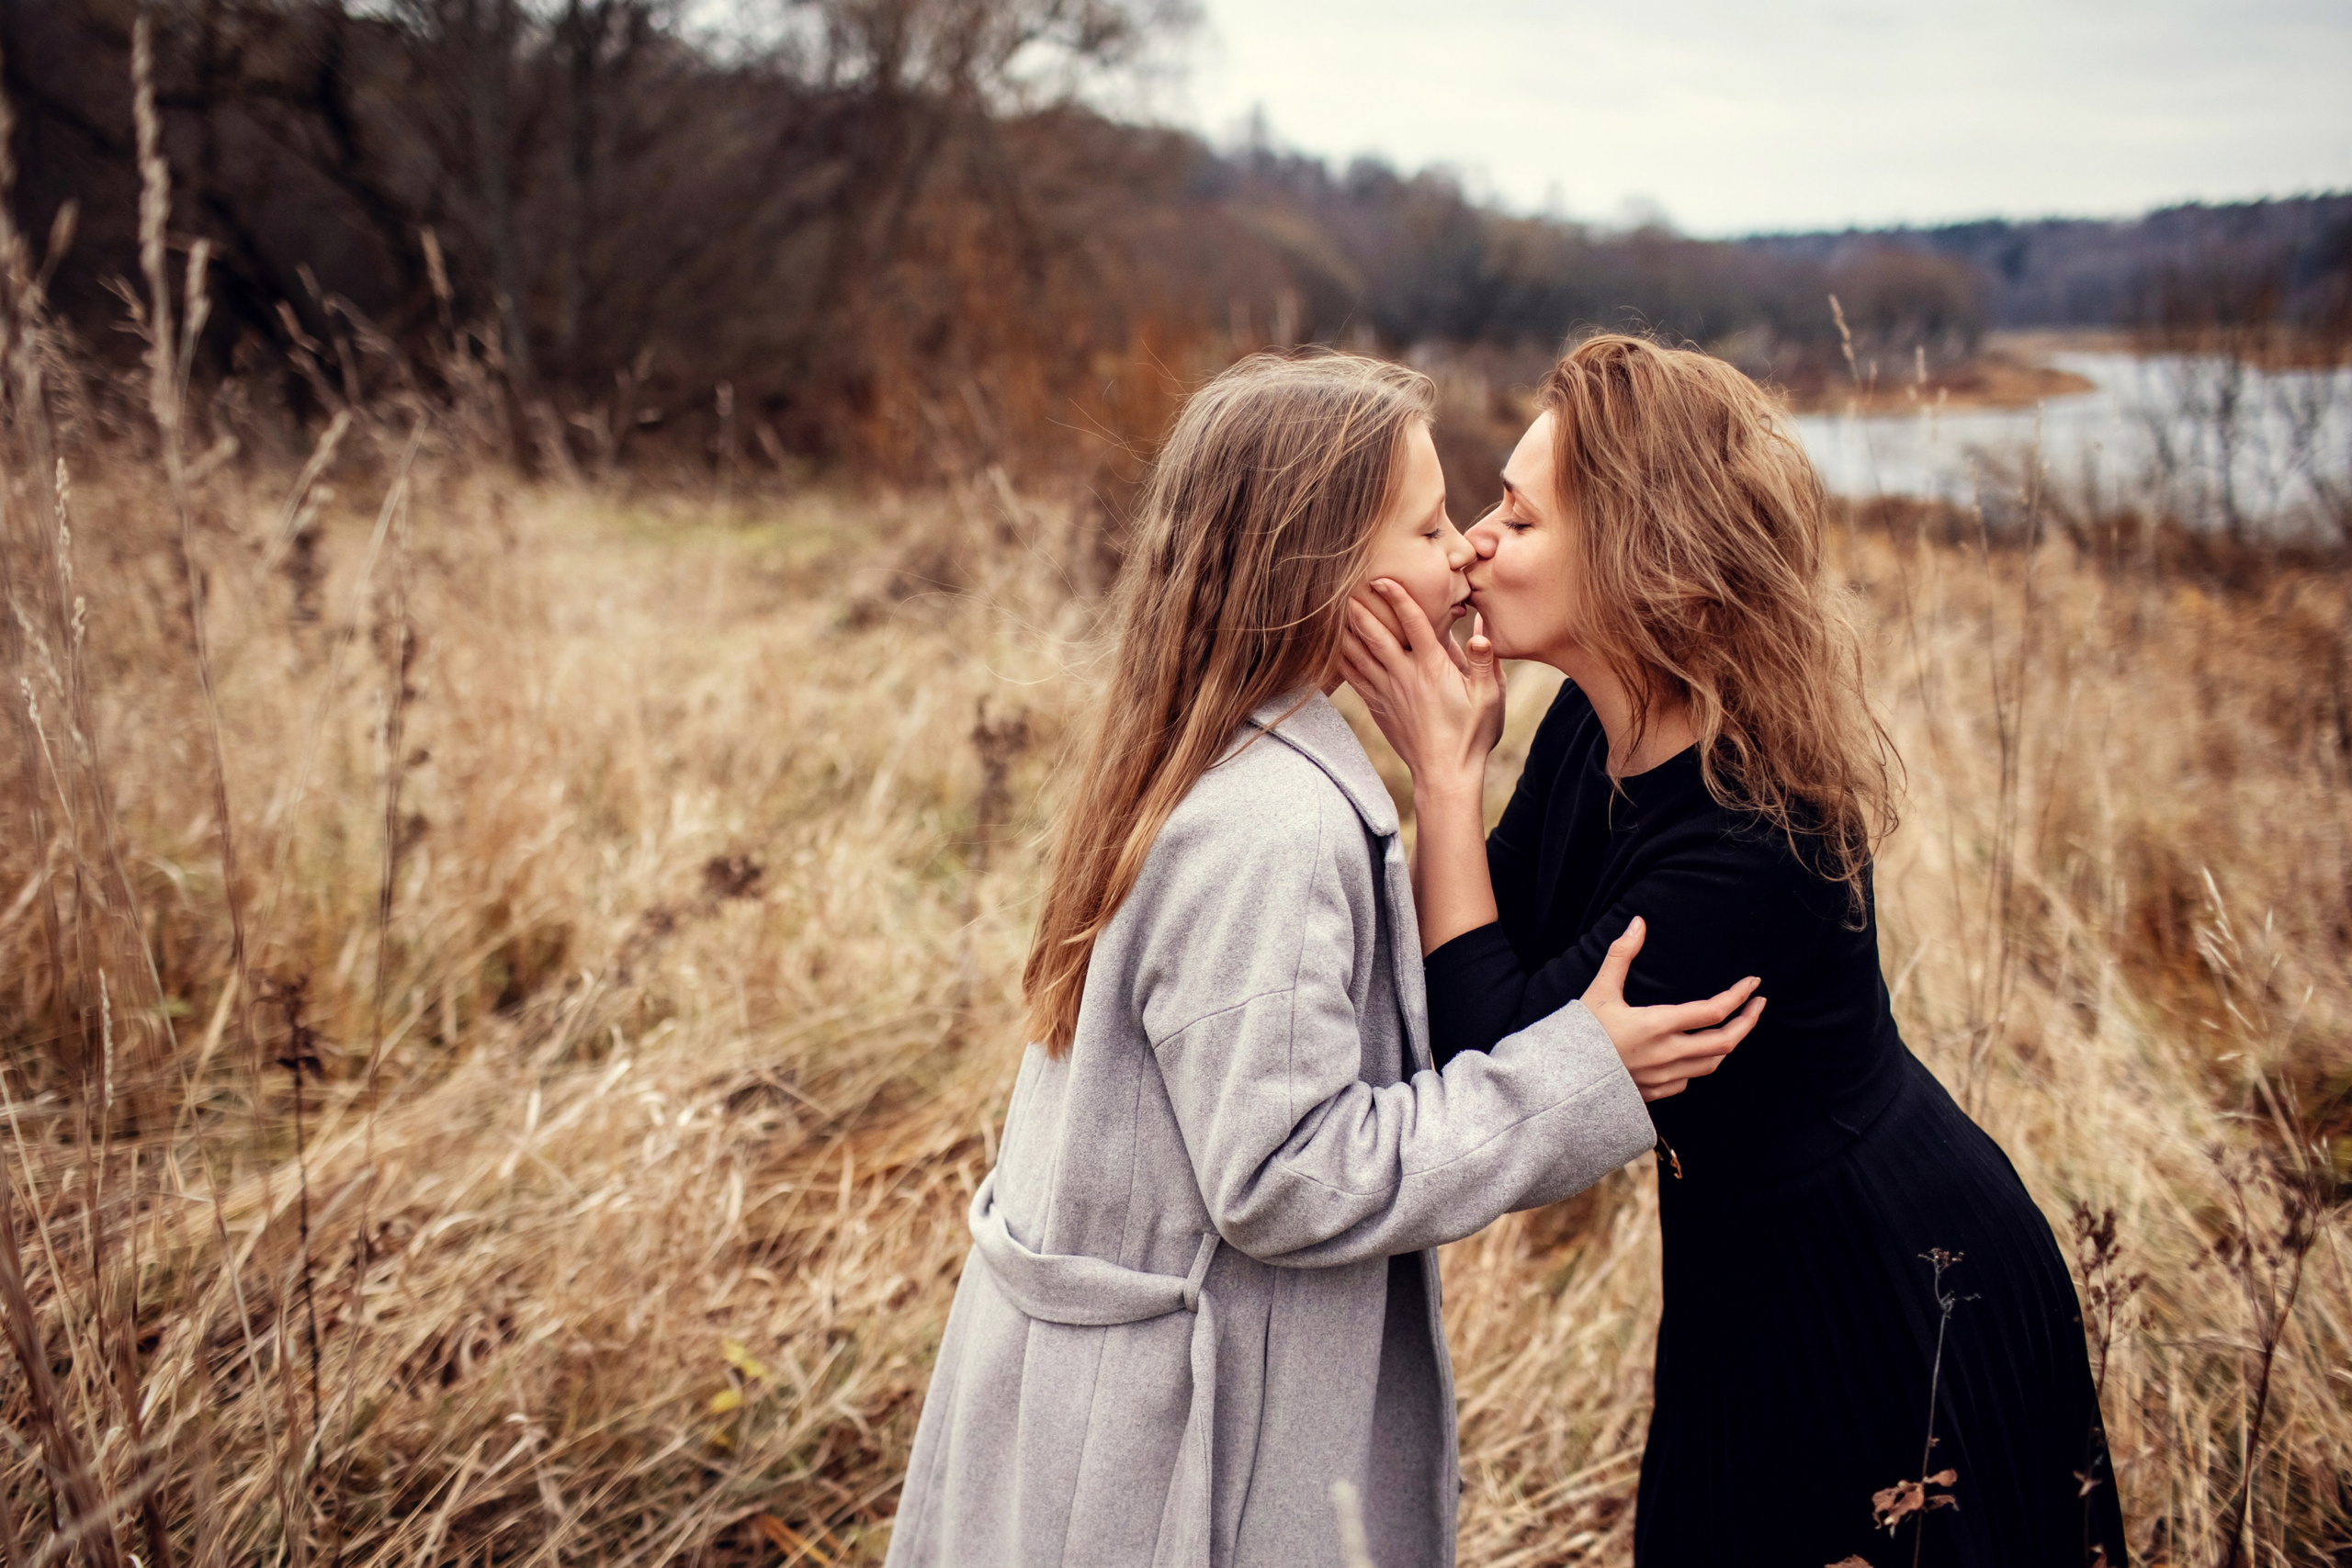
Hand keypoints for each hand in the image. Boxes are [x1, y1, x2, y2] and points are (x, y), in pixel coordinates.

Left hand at [1339, 580, 1503, 796]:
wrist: (1445, 775)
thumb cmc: (1472, 735)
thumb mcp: (1489, 696)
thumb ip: (1484, 660)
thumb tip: (1481, 629)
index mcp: (1434, 668)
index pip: (1414, 623)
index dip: (1398, 597)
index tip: (1383, 578)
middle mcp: (1405, 676)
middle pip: (1376, 635)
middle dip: (1361, 609)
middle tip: (1345, 586)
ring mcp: (1388, 692)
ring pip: (1360, 655)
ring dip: (1345, 630)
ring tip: (1331, 610)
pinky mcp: (1379, 707)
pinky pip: (1354, 679)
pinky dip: (1341, 661)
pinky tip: (1330, 648)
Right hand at [1579, 917, 1762, 1101]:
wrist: (1561, 1081)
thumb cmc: (1579, 1035)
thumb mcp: (1599, 991)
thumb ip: (1621, 955)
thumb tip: (1639, 923)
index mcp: (1657, 1026)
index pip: (1713, 1012)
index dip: (1739, 996)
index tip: (1753, 984)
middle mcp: (1667, 1054)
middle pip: (1725, 1041)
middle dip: (1748, 1022)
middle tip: (1758, 1005)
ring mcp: (1663, 1077)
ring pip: (1712, 1063)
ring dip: (1729, 1044)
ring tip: (1735, 1027)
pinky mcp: (1654, 1093)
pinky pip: (1689, 1080)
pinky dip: (1700, 1064)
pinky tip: (1698, 1053)